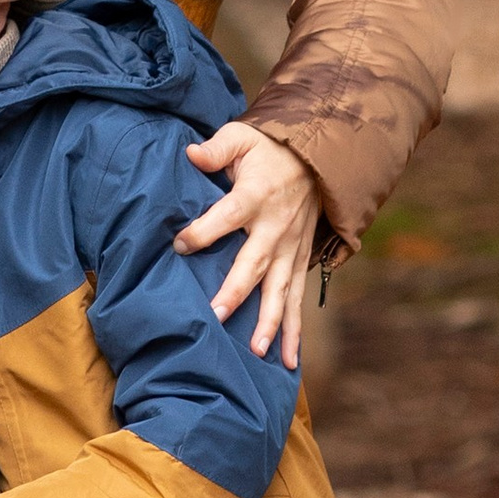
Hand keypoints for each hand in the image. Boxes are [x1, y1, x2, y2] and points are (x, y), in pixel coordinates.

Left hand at [176, 123, 318, 368]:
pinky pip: (298, 299)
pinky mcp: (300, 261)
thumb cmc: (270, 149)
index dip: (202, 231)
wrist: (319, 158)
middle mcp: (275, 228)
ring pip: (281, 290)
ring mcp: (291, 249)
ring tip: (257, 352)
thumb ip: (217, 148)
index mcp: (256, 196)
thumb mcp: (243, 137)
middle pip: (254, 264)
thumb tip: (190, 153)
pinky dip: (296, 331)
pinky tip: (290, 360)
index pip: (226, 216)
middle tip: (216, 317)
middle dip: (236, 292)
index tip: (179, 245)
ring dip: (270, 322)